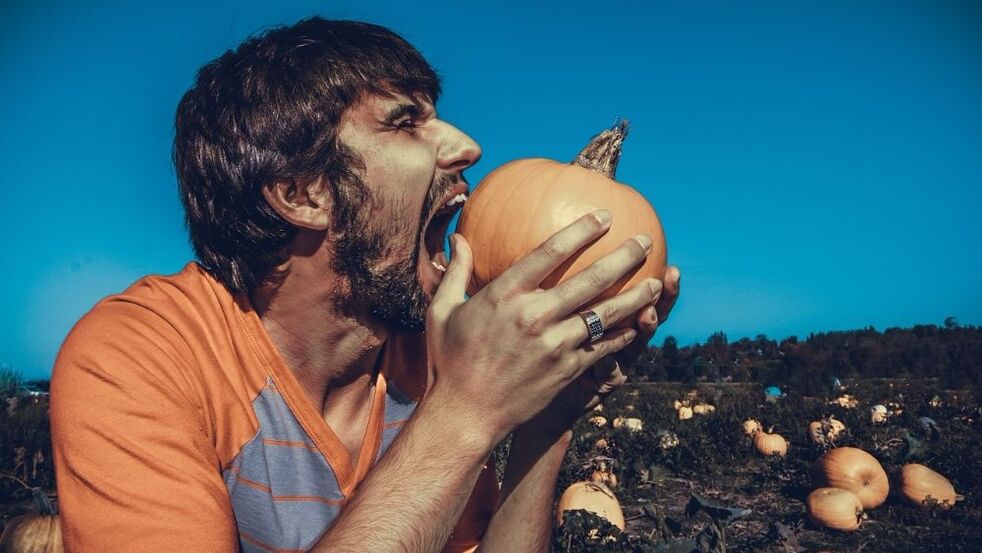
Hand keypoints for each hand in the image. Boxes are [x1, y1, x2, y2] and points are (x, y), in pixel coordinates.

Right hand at [423, 211, 662, 445]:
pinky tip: (638, 324)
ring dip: (635, 296)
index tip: (602, 216)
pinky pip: (602, 347)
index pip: (550, 252)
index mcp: (504, 295)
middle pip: (590, 279)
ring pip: (605, 314)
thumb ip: (456, 272)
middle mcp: (533, 316)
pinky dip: (623, 334)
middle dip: (623, 257)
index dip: (580, 231)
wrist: (464, 414)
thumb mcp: (443, 312)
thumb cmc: (449, 361)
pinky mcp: (565, 370)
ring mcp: (553, 345)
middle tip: (644, 242)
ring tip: (657, 283)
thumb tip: (459, 239)